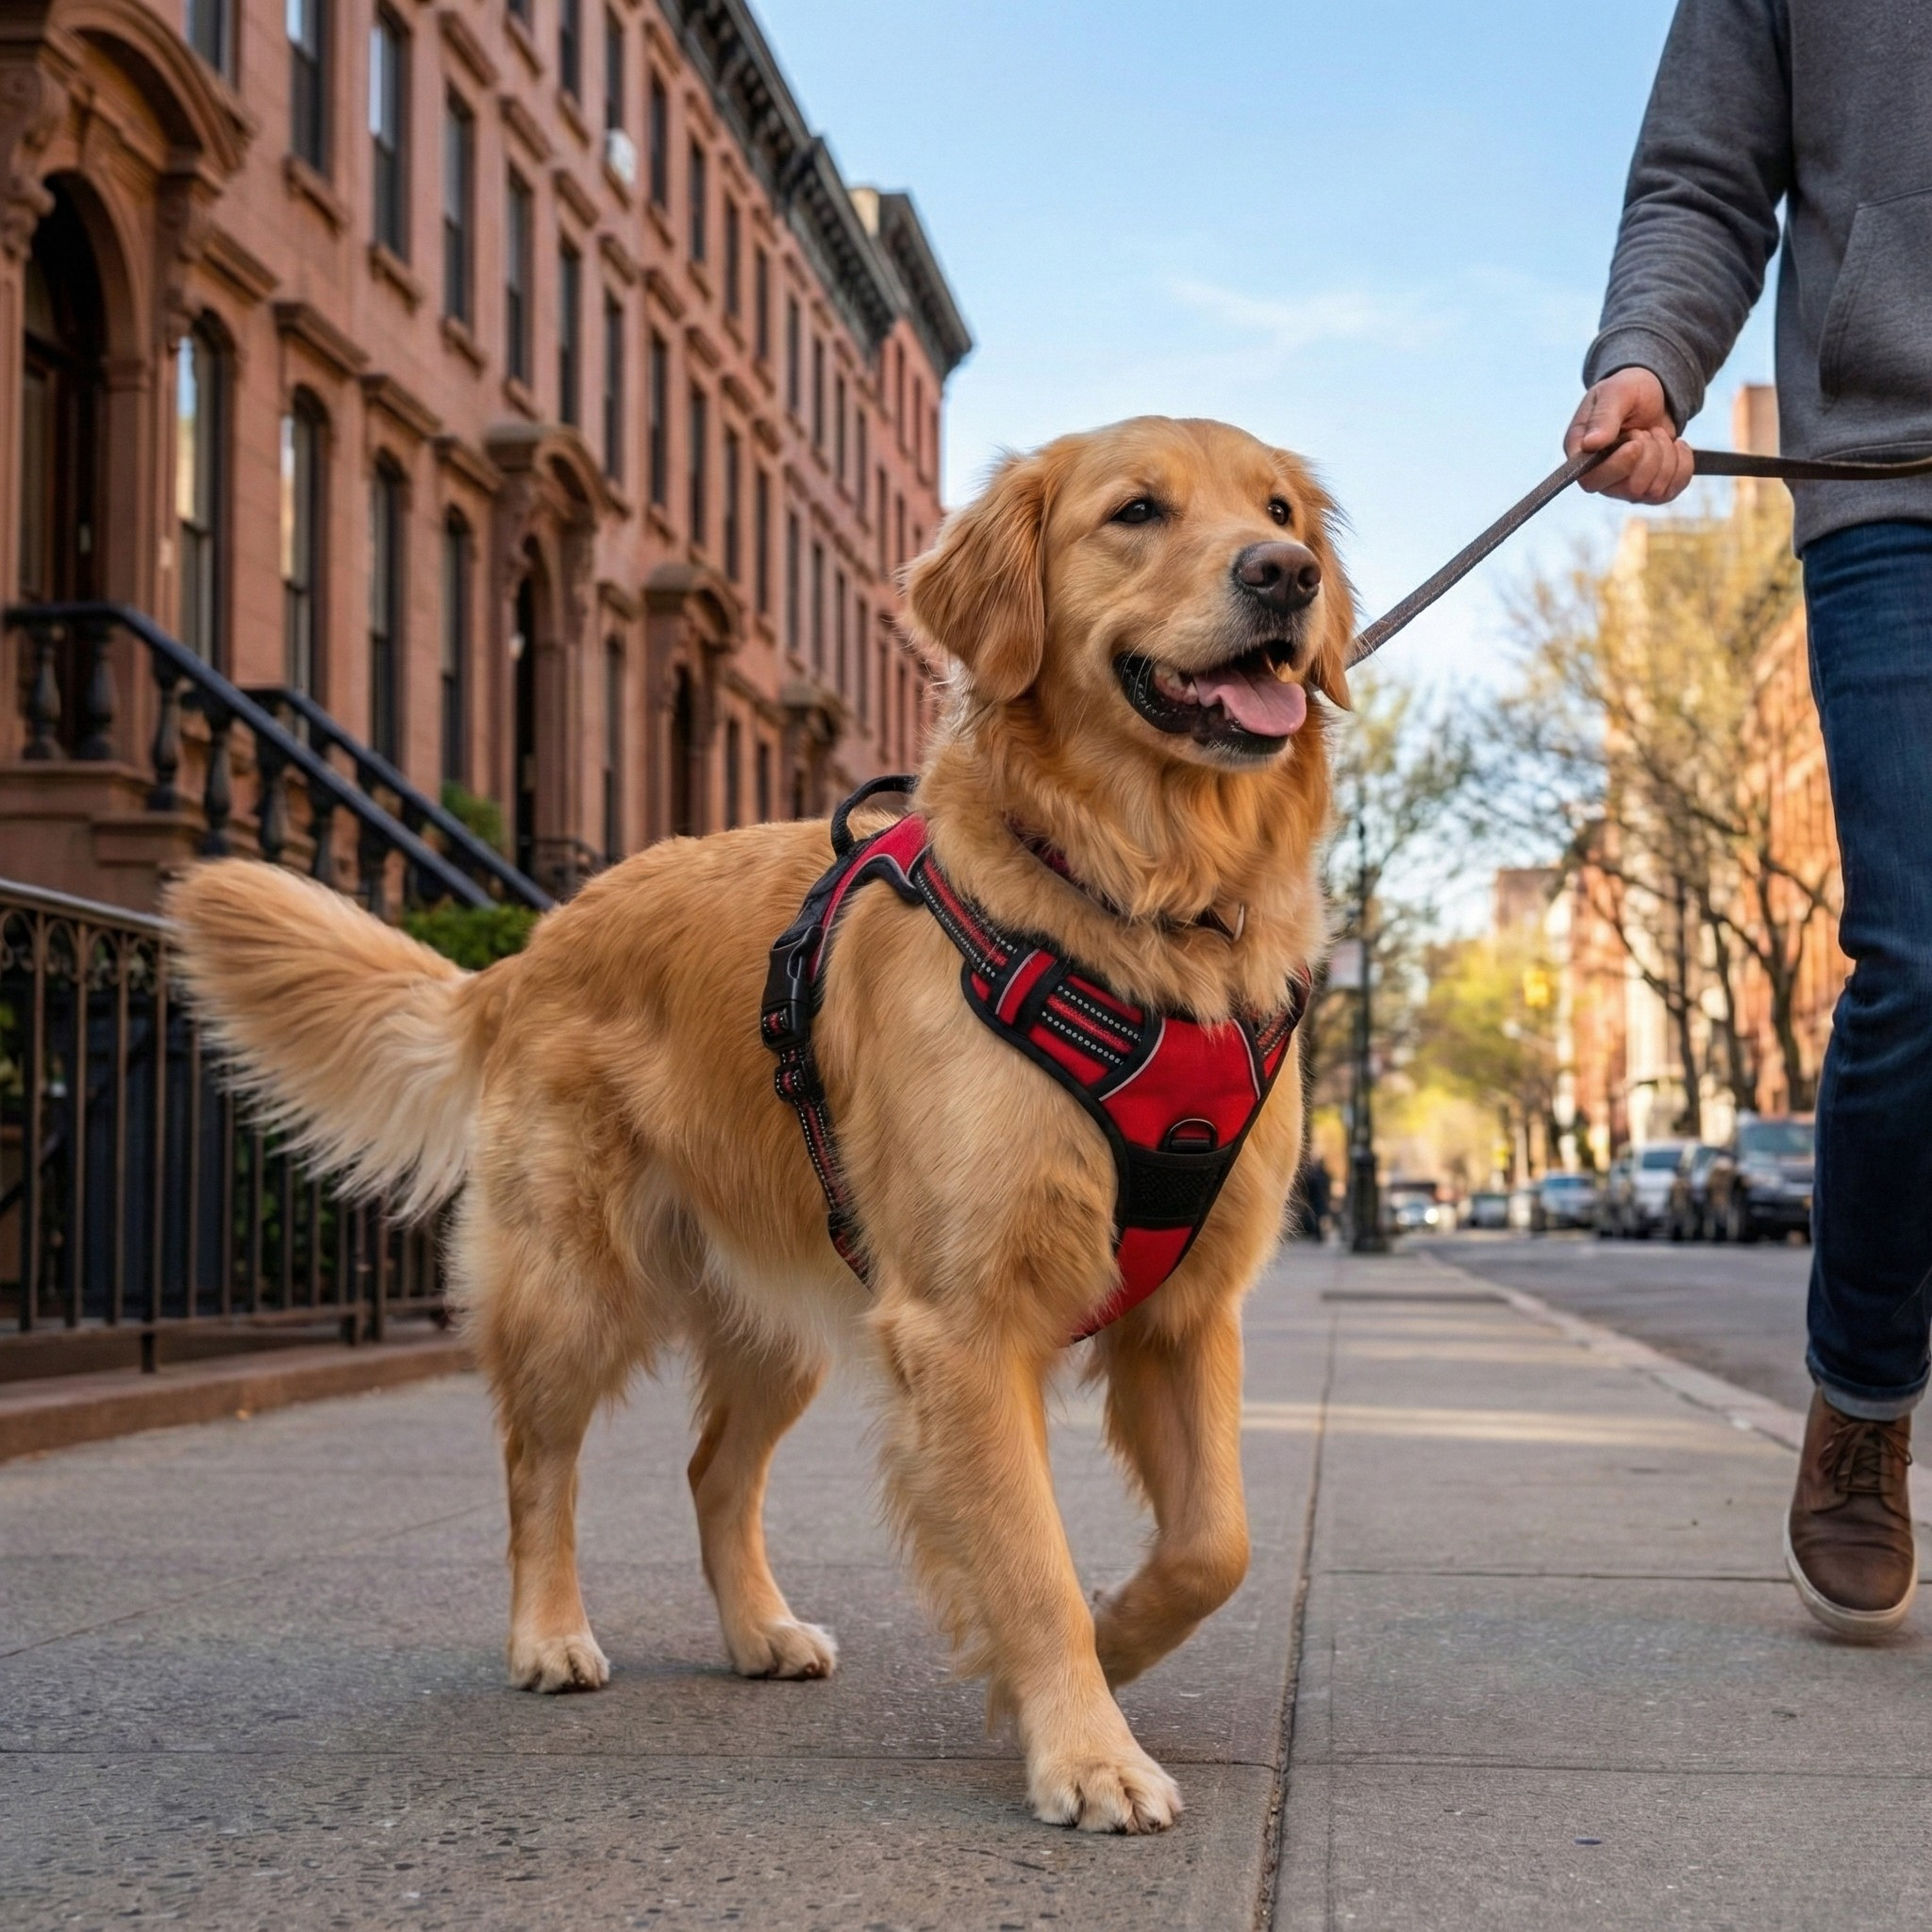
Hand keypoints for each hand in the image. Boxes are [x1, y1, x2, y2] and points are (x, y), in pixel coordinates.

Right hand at [1565, 367, 1693, 503]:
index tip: (1636, 442)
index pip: (1592, 481)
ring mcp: (1625, 486)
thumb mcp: (1616, 393)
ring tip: (1656, 434)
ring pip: (1654, 491)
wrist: (1654, 394)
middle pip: (1631, 489)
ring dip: (1666, 456)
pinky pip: (1672, 491)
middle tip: (1645, 431)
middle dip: (1650, 455)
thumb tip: (1590, 444)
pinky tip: (1676, 445)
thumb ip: (1604, 417)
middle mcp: (1600, 477)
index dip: (1619, 466)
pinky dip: (1683, 464)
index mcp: (1582, 455)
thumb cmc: (1628, 390)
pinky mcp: (1650, 488)